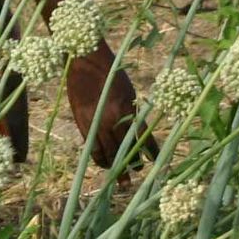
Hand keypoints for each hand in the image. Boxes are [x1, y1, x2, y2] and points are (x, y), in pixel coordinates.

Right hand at [65, 44, 149, 168]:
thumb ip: (131, 113)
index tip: (155, 161)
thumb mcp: (128, 91)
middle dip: (132, 164)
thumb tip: (137, 132)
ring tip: (122, 177)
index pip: (143, 137)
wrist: (85, 61)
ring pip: (108, 154)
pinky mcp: (82, 124)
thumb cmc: (111, 72)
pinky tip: (105, 164)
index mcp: (127, 110)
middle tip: (137, 174)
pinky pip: (93, 149)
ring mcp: (96, 123)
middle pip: (124, 150)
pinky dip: (100, 159)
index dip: (150, 152)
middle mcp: (112, 120)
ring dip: (116, 167)